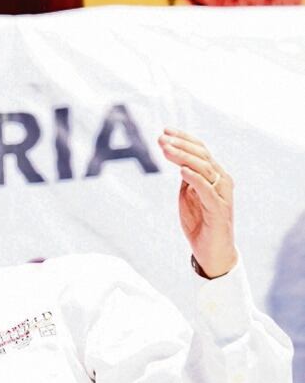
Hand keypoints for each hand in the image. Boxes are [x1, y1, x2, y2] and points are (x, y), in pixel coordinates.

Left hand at [157, 128, 237, 277]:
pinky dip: (195, 178)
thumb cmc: (200, 222)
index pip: (200, 150)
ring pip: (205, 168)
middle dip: (180, 145)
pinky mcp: (219, 209)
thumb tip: (177, 160)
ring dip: (183, 157)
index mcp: (214, 175)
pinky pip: (207, 190)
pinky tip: (182, 170)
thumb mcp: (188, 195)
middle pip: (202, 155)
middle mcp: (221, 181)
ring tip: (166, 150)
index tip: (164, 131)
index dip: (183, 139)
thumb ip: (186, 178)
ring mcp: (222, 194)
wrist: (212, 251)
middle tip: (161, 138)